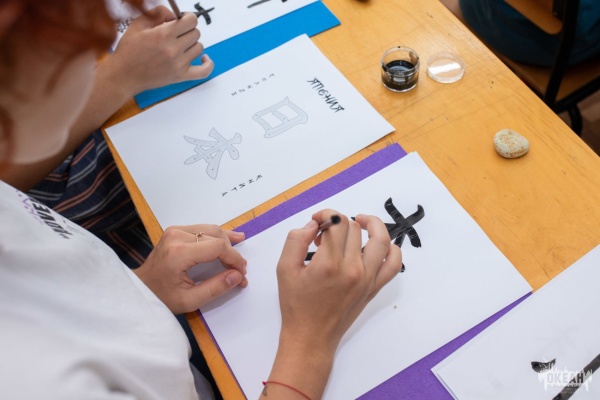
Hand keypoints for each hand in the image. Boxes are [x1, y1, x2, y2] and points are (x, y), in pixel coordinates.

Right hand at [103, 6, 213, 95]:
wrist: (123, 75)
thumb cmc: (129, 50)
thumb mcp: (138, 24)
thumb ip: (158, 13)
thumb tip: (175, 15)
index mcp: (163, 35)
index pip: (191, 21)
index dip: (188, 18)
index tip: (182, 20)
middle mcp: (173, 50)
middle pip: (196, 33)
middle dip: (187, 30)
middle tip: (177, 34)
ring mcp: (179, 65)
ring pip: (199, 48)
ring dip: (191, 44)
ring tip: (179, 46)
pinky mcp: (181, 77)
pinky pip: (204, 71)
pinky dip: (208, 64)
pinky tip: (204, 58)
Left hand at [134, 225, 247, 313]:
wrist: (140, 288)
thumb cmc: (162, 297)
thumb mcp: (189, 300)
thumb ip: (215, 288)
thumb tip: (238, 276)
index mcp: (179, 253)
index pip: (217, 247)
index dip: (234, 259)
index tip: (241, 274)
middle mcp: (177, 236)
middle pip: (216, 236)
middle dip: (232, 253)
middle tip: (240, 271)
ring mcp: (175, 230)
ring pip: (211, 229)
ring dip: (227, 242)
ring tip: (239, 253)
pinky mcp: (175, 230)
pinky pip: (202, 229)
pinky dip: (217, 236)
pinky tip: (231, 238)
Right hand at [263, 210, 401, 399]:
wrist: (311, 336)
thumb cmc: (296, 305)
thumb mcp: (284, 269)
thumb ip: (296, 240)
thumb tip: (313, 225)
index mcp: (329, 264)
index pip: (337, 222)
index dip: (326, 214)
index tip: (316, 222)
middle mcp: (352, 270)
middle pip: (354, 228)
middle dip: (338, 222)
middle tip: (323, 234)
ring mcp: (367, 279)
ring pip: (380, 239)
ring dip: (372, 224)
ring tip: (360, 221)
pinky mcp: (374, 287)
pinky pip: (393, 264)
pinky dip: (391, 249)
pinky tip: (377, 244)